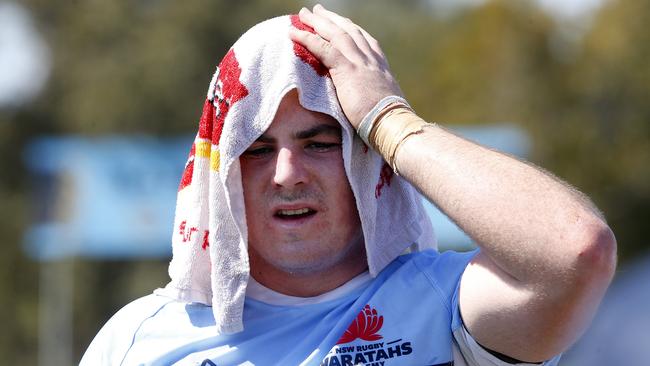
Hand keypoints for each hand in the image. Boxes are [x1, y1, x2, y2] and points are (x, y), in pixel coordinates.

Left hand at [290, 4, 403, 127]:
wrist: (392, 124)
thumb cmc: (388, 123)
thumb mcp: (382, 104)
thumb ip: (373, 96)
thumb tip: (368, 101)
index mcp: (380, 66)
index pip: (364, 40)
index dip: (349, 29)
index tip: (340, 23)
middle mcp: (371, 59)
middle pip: (349, 30)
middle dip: (332, 19)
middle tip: (317, 10)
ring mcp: (360, 62)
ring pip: (335, 33)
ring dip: (318, 22)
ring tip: (304, 13)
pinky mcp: (347, 70)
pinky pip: (323, 48)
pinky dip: (307, 38)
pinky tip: (294, 32)